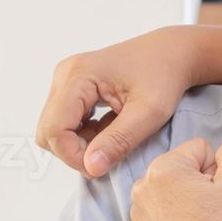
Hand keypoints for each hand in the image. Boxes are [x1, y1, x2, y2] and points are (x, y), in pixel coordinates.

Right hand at [36, 28, 193, 178]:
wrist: (172, 53)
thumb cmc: (166, 76)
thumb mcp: (150, 112)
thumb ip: (119, 140)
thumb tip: (91, 167)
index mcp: (78, 76)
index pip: (54, 129)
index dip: (73, 156)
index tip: (102, 167)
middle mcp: (64, 74)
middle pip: (48, 130)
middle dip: (74, 151)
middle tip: (110, 156)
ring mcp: (66, 80)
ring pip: (55, 127)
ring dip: (81, 143)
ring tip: (115, 138)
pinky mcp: (73, 87)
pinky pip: (66, 120)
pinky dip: (85, 133)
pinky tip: (111, 129)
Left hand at [130, 139, 221, 220]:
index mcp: (164, 168)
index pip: (201, 148)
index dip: (219, 169)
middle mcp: (142, 186)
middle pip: (184, 168)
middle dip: (202, 183)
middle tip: (215, 211)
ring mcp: (138, 212)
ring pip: (175, 190)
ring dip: (190, 200)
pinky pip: (164, 212)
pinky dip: (179, 218)